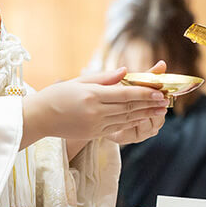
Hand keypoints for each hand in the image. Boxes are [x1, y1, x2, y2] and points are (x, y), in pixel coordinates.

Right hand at [21, 64, 167, 147]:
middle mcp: (95, 112)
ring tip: (160, 111)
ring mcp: (95, 125)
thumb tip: (126, 71)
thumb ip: (104, 77)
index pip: (125, 94)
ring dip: (145, 115)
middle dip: (150, 105)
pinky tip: (141, 118)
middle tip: (166, 101)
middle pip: (129, 108)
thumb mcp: (79, 81)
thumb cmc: (57, 95)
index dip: (145, 93)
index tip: (160, 91)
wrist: (39, 118)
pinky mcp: (93, 135)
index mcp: (92, 95)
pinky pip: (117, 128)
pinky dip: (132, 122)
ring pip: (126, 119)